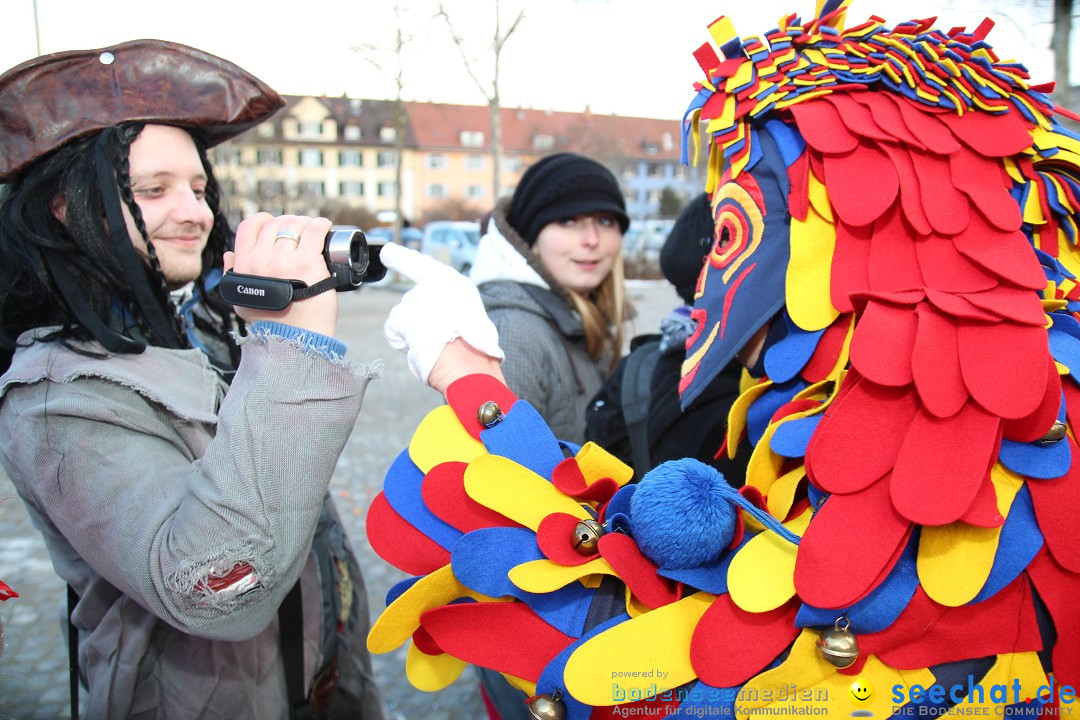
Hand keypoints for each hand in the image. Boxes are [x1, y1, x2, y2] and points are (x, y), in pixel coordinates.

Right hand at [223, 213, 336, 336]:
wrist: (296, 342)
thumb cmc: (273, 325)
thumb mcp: (240, 302)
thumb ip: (233, 276)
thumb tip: (229, 255)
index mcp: (243, 266)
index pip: (249, 227)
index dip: (264, 221)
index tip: (275, 224)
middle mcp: (260, 260)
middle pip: (276, 224)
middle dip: (289, 223)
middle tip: (300, 231)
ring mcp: (284, 260)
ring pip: (295, 225)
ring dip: (306, 224)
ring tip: (313, 230)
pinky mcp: (308, 263)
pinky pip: (315, 231)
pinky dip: (321, 225)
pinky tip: (324, 228)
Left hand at [380, 243, 504, 387]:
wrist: (465, 358)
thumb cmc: (474, 345)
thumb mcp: (472, 318)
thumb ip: (452, 309)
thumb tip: (443, 321)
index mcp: (451, 282)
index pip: (421, 266)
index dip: (402, 258)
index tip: (386, 251)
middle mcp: (431, 285)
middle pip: (415, 301)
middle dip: (420, 319)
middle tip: (437, 334)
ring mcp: (413, 299)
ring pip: (406, 318)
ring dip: (414, 332)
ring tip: (434, 343)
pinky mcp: (400, 315)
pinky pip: (394, 331)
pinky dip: (402, 341)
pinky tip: (419, 346)